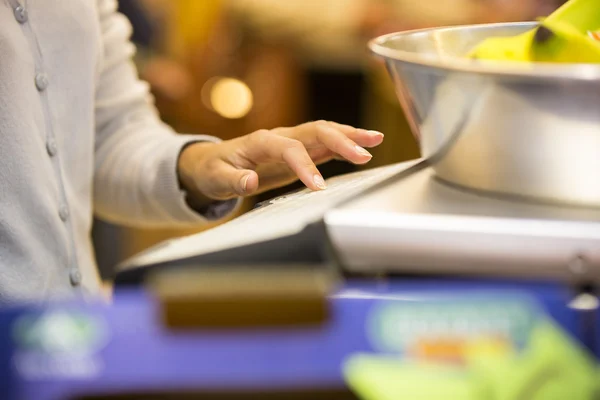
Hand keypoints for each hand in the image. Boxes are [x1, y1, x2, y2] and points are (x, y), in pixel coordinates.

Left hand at [177, 121, 383, 204]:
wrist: (211, 162)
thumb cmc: (212, 170)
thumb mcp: (215, 179)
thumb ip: (232, 181)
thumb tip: (249, 182)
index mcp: (261, 141)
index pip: (290, 149)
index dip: (306, 166)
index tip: (318, 188)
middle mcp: (280, 136)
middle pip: (315, 130)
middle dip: (341, 140)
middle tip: (365, 153)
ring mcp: (291, 140)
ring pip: (324, 131)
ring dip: (350, 135)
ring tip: (377, 139)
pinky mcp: (297, 149)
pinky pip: (323, 143)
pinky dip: (343, 143)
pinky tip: (362, 147)